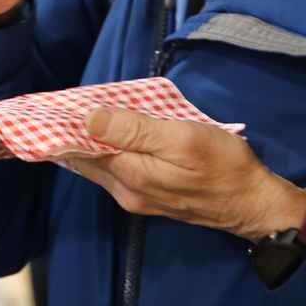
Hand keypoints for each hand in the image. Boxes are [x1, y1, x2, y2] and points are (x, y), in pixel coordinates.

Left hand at [64, 107, 305, 242]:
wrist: (254, 204)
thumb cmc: (223, 165)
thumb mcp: (181, 138)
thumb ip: (134, 129)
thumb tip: (88, 119)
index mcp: (130, 175)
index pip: (82, 148)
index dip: (66, 125)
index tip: (51, 101)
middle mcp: (126, 191)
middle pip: (87, 158)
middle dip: (73, 131)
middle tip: (61, 101)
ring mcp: (138, 197)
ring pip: (101, 164)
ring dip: (90, 140)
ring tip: (81, 110)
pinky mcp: (151, 196)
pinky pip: (118, 169)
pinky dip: (109, 149)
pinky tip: (111, 132)